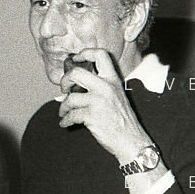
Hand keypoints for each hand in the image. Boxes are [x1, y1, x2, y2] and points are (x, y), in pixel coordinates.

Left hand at [57, 48, 150, 163]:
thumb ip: (100, 88)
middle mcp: (106, 87)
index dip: (85, 53)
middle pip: (76, 73)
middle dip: (65, 80)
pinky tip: (65, 124)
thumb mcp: (116, 96)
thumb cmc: (122, 120)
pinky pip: (71, 115)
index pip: (100, 55)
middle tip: (64, 89)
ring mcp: (98, 101)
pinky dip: (65, 121)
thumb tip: (72, 89)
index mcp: (113, 80)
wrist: (131, 140)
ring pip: (70, 98)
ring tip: (64, 112)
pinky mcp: (91, 116)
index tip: (75, 59)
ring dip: (63, 107)